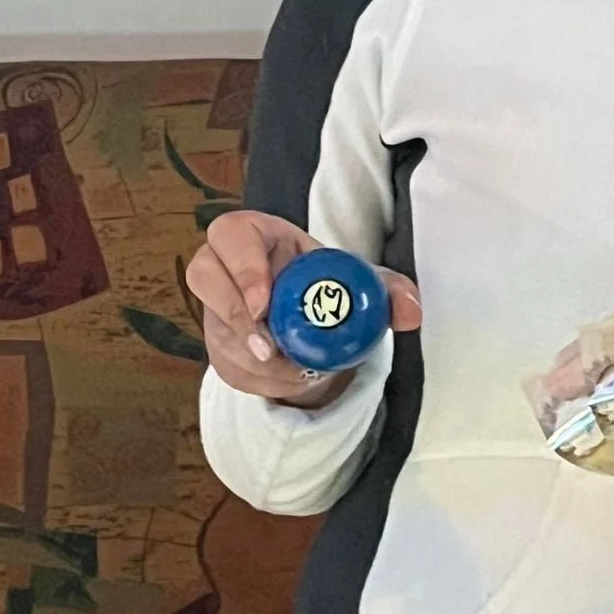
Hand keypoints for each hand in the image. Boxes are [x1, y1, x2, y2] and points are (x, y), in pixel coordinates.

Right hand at [186, 210, 421, 410]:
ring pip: (214, 328)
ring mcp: (216, 304)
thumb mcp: (360, 281)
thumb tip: (411, 311)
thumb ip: (387, 289)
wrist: (316, 317)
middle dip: (233, 315)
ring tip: (293, 369)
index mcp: (259, 233)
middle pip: (202, 275)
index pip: (232, 233)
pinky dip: (257, 379)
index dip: (242, 267)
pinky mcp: (218, 340)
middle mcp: (226, 263)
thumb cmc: (330, 283)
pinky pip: (224, 363)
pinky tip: (288, 379)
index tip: (265, 304)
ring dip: (250, 357)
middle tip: (268, 347)